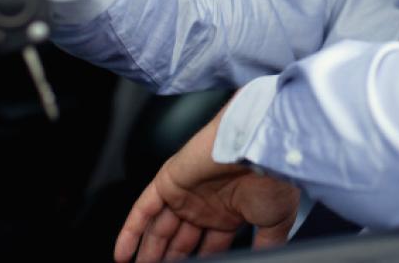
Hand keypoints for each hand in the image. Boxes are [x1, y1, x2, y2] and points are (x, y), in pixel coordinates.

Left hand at [114, 109, 299, 261]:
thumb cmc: (273, 177)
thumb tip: (265, 261)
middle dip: (169, 260)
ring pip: (159, 228)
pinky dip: (131, 232)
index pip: (208, 245)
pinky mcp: (168, 182)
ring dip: (148, 252)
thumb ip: (264, 245)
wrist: (260, 148)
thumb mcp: (275, 222)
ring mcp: (186, 192)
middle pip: (180, 240)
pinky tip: (123, 254)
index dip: (199, 262)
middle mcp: (206, 203)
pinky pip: (143, 210)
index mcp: (231, 212)